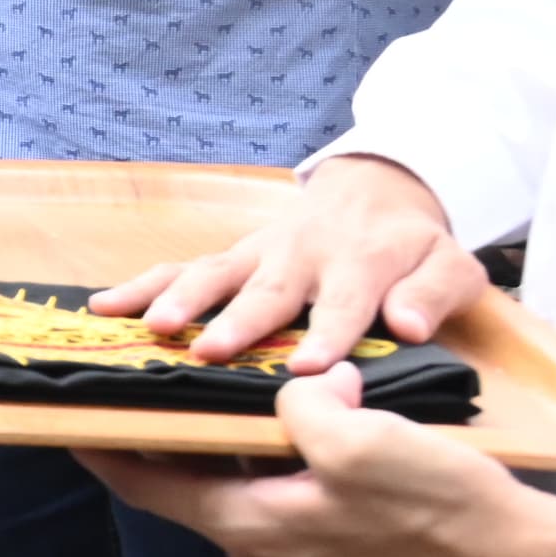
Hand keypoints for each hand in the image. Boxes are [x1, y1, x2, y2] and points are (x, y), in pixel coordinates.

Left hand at [75, 368, 555, 556]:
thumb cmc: (440, 507)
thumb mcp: (356, 437)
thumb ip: (300, 405)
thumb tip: (297, 390)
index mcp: (250, 531)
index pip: (150, 487)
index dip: (104, 451)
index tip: (65, 421)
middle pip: (196, 486)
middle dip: (177, 435)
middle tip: (154, 383)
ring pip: (246, 490)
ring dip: (237, 444)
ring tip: (227, 388)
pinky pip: (289, 501)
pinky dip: (281, 462)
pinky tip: (302, 420)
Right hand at [89, 151, 482, 367]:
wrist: (376, 189)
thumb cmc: (412, 245)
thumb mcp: (451, 265)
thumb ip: (434, 294)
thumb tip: (409, 326)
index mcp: (362, 263)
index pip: (345, 303)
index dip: (326, 334)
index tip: (306, 367)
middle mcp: (302, 256)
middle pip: (267, 291)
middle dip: (237, 321)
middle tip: (210, 350)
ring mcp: (258, 254)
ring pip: (214, 274)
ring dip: (181, 300)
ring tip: (154, 326)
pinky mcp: (231, 256)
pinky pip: (181, 268)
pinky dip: (141, 285)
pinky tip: (104, 307)